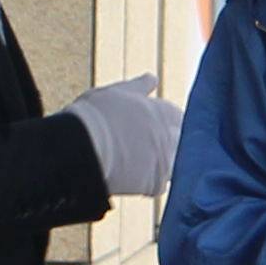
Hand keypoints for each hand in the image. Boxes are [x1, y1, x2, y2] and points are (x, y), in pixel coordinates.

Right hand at [65, 74, 178, 198]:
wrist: (83, 147)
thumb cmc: (94, 115)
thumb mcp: (115, 92)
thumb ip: (139, 86)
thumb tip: (153, 78)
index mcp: (162, 110)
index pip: (178, 117)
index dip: (168, 122)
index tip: (157, 127)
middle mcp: (169, 134)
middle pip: (182, 141)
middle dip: (172, 143)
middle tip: (147, 148)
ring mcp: (164, 159)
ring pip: (175, 165)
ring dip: (163, 165)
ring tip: (139, 165)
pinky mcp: (154, 182)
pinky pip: (160, 186)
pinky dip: (149, 184)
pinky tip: (133, 180)